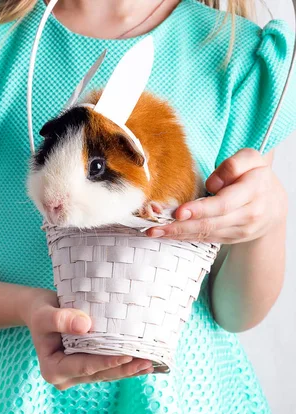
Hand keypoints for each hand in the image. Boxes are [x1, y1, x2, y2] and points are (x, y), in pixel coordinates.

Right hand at [19, 288, 153, 390]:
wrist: (40, 311)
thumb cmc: (40, 311)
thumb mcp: (44, 314)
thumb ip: (60, 319)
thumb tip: (84, 326)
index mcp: (53, 369)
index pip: (85, 366)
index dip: (107, 362)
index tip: (128, 356)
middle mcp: (64, 377)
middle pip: (99, 374)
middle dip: (123, 369)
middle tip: (148, 362)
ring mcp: (76, 375)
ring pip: (106, 374)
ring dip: (128, 370)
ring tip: (150, 363)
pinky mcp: (86, 369)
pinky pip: (107, 369)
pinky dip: (123, 366)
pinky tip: (143, 364)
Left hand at [146, 148, 287, 243]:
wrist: (273, 205)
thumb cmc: (256, 177)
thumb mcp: (252, 159)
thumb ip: (233, 165)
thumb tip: (212, 183)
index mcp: (254, 190)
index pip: (224, 203)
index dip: (200, 209)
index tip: (179, 212)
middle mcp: (249, 214)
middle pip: (211, 223)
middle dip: (181, 227)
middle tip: (156, 227)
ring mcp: (240, 230)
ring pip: (206, 234)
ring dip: (178, 234)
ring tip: (154, 232)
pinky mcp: (231, 239)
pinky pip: (206, 239)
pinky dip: (186, 237)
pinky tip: (168, 235)